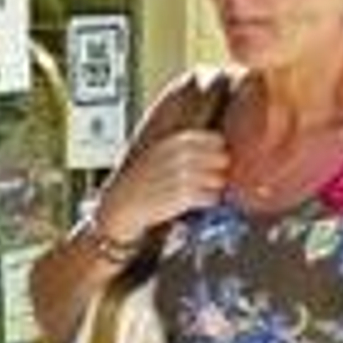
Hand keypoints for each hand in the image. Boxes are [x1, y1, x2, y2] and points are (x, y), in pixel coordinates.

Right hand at [95, 127, 230, 240]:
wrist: (122, 204)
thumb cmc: (141, 181)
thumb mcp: (155, 154)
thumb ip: (179, 149)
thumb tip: (213, 146)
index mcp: (171, 142)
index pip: (212, 138)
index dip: (218, 146)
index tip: (217, 153)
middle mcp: (177, 157)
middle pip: (220, 158)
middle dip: (220, 167)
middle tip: (215, 173)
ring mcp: (180, 177)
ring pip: (218, 178)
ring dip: (217, 184)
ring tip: (208, 187)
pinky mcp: (183, 198)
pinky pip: (211, 197)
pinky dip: (210, 199)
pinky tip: (202, 200)